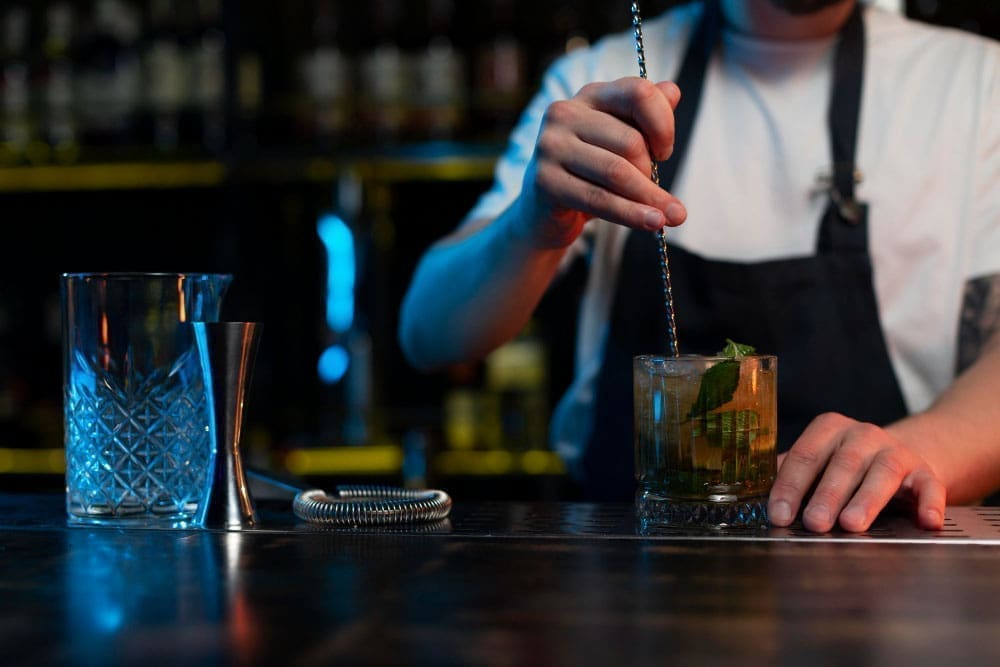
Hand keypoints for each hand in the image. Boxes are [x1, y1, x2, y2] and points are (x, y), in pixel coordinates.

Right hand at [513, 77, 687, 248]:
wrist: (544, 212)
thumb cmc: (588, 173)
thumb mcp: (620, 142)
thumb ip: (647, 116)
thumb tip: (673, 92)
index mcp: (590, 95)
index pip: (638, 93)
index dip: (663, 123)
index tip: (664, 152)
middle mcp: (565, 113)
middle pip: (630, 141)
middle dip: (652, 172)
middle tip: (655, 193)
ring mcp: (551, 146)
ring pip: (617, 172)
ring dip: (649, 197)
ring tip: (671, 216)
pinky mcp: (545, 180)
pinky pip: (600, 199)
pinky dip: (632, 214)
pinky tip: (652, 222)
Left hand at [767, 412, 946, 531]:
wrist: (897, 459)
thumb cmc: (843, 466)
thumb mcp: (816, 463)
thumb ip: (789, 475)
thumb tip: (754, 501)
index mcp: (828, 429)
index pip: (804, 455)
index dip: (789, 486)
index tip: (779, 514)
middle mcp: (863, 435)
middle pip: (842, 465)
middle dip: (826, 495)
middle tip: (814, 523)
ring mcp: (896, 452)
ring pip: (881, 474)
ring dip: (866, 500)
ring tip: (852, 525)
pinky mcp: (925, 473)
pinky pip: (929, 487)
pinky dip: (929, 504)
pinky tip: (926, 522)